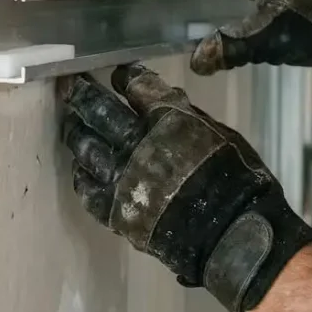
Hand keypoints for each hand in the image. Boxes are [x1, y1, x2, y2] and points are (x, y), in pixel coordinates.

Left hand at [58, 63, 311, 311]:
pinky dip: (83, 175)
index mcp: (169, 121)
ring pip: (85, 148)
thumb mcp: (221, 135)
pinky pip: (88, 190)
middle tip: (72, 86)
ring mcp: (123, 181)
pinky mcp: (116, 212)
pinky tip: (82, 168)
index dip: (124, 76)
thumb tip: (165, 97)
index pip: (136, 86)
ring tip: (72, 123)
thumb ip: (187, 115)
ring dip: (76, 131)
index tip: (118, 73)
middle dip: (82, 95)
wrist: (235, 238)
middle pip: (98, 111)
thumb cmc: (239, 182)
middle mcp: (138, 147)